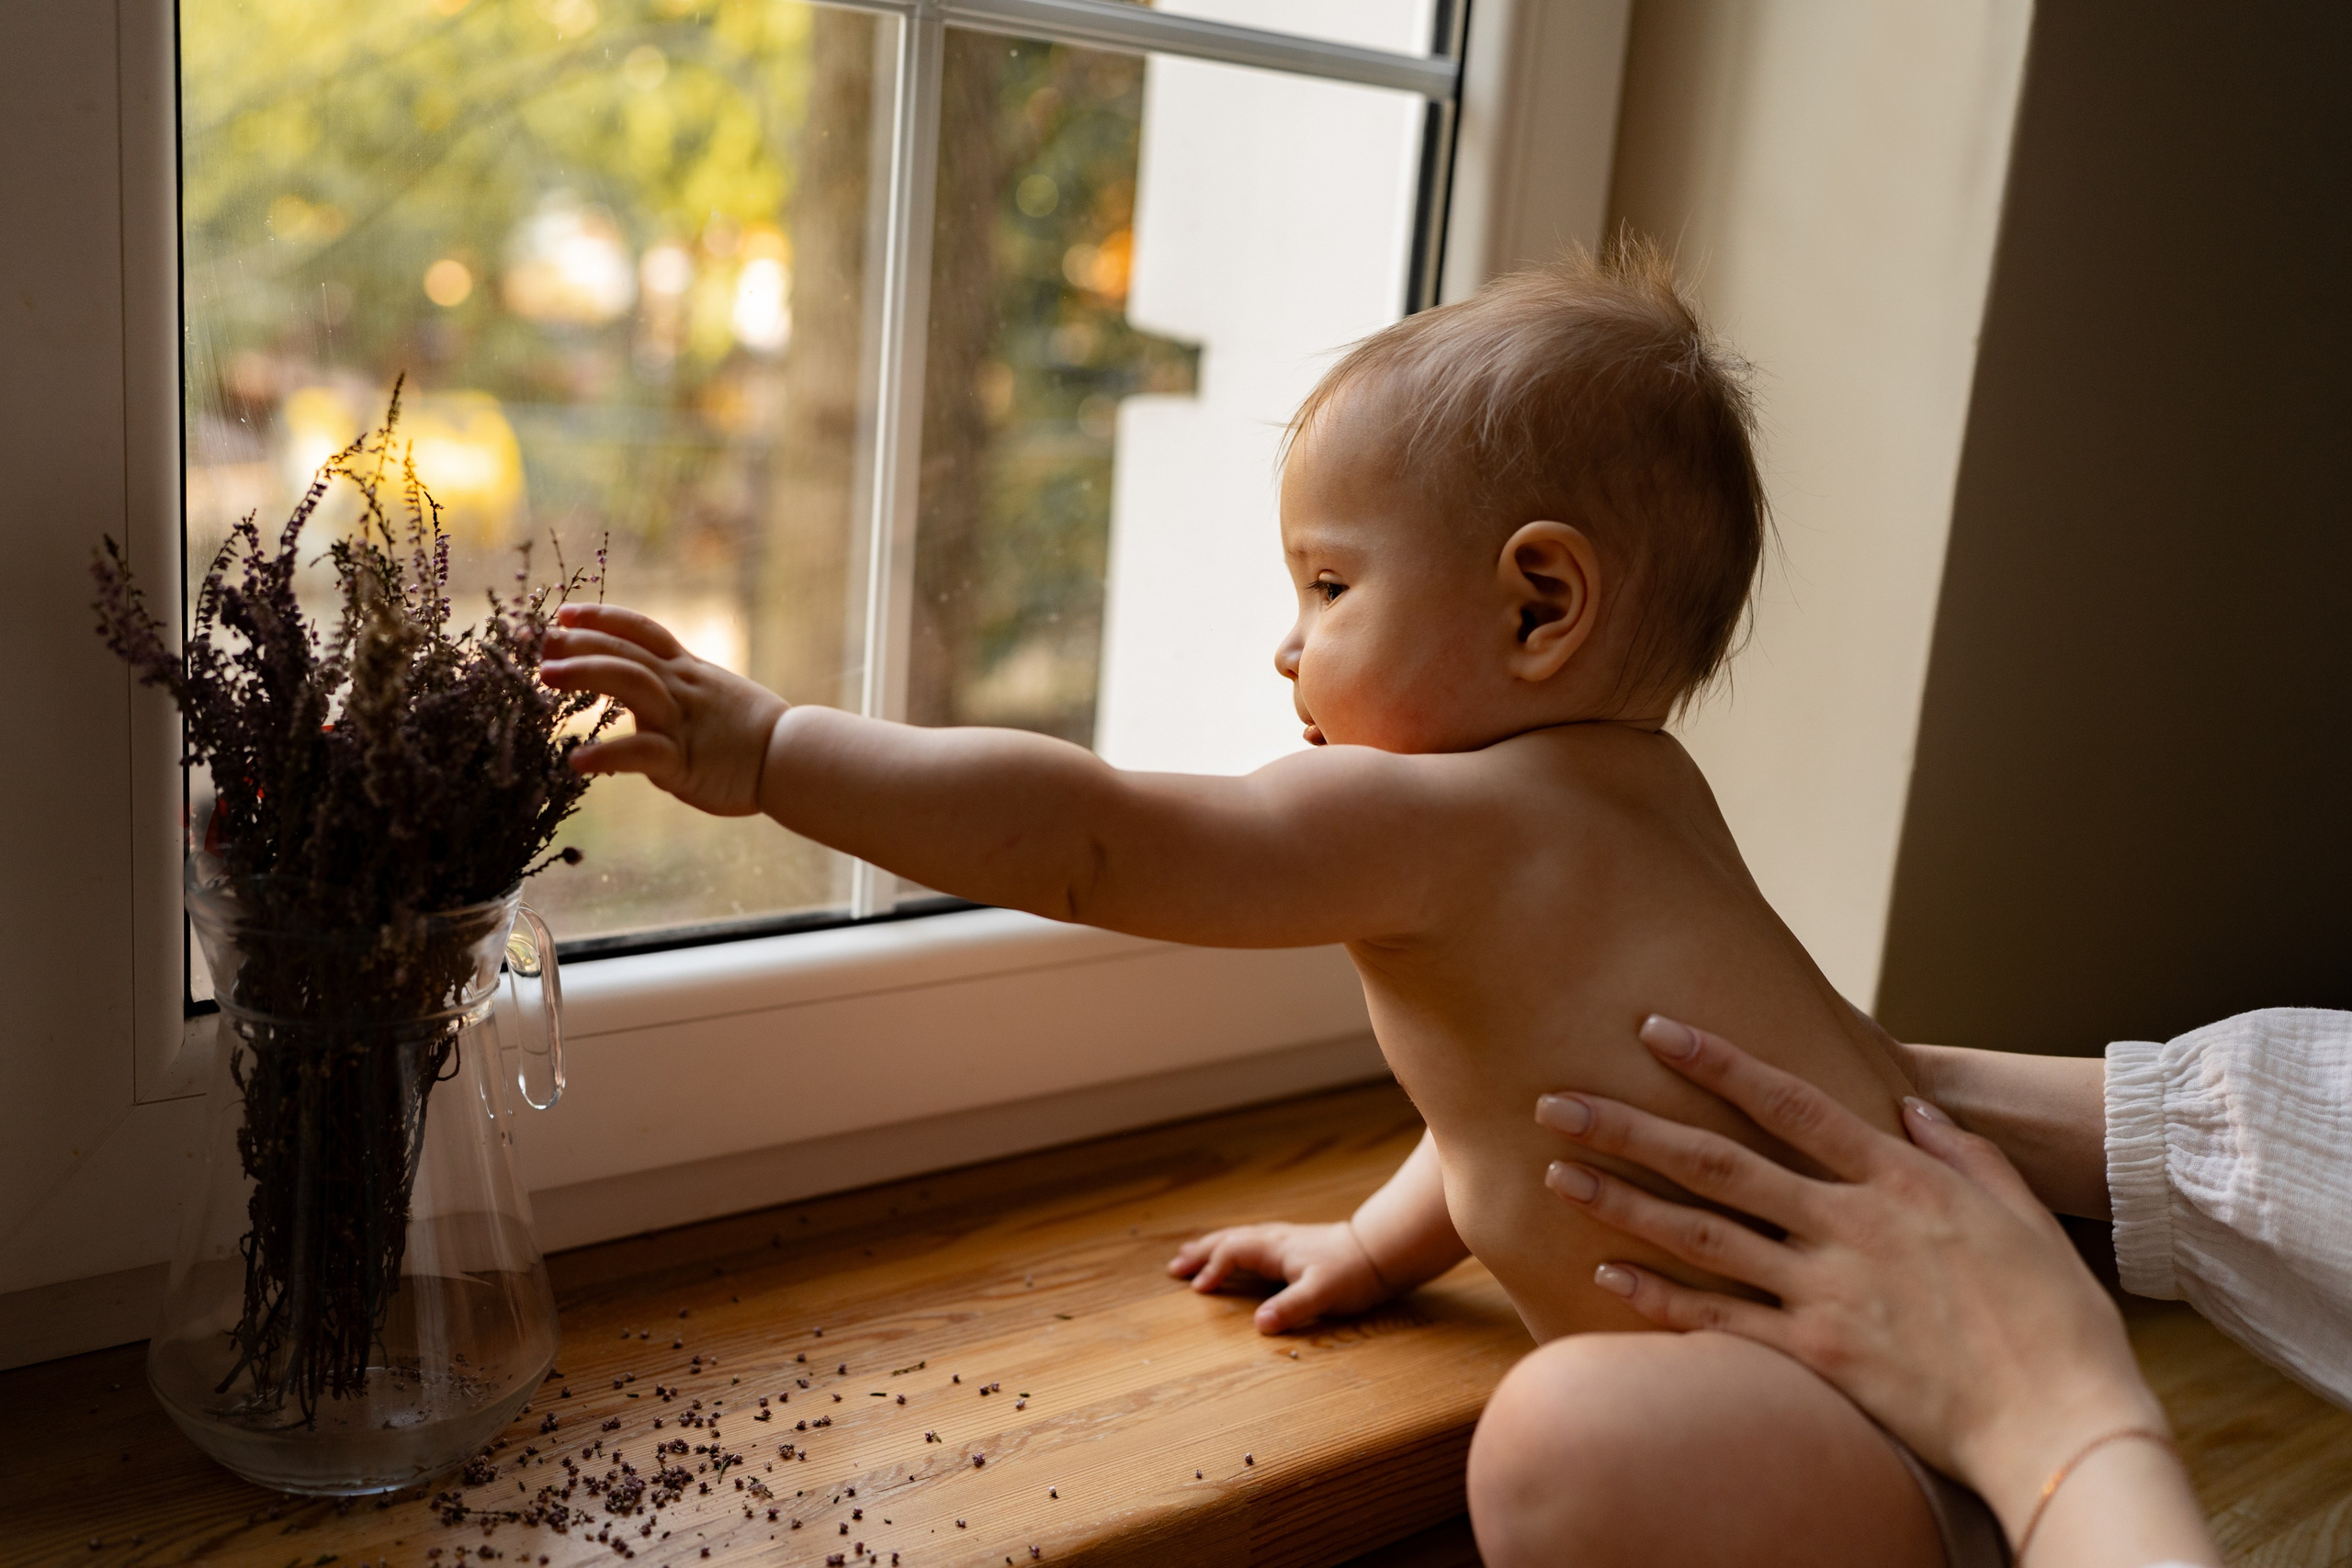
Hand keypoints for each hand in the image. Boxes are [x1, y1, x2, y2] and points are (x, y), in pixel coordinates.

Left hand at [541, 603, 789, 816]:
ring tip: (545, 679)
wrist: (795, 757)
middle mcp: (681, 687)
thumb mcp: (718, 698)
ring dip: (585, 675)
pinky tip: (575, 761)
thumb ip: (682, 694)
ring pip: (630, 684)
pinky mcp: (682, 760)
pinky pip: (640, 752)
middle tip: (538, 644)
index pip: (642, 631)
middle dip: (579, 643)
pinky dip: (606, 754)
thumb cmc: (758, 734)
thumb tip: (652, 703)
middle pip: (625, 651)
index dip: (602, 619)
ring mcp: (681, 720)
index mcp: (689, 671)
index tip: (565, 613)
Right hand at [1167, 1221, 1394, 1333]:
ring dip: (1211, 1247)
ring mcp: (1282, 1240)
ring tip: (1189, 1255)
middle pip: (1228, 1241)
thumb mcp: (1322, 1294)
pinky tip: (1231, 1253)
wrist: (1378, 1252)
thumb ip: (1291, 1308)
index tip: (1197, 1290)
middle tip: (1175, 1267)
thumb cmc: (1351, 1272)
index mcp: (1275, 1248)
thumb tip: (1259, 1325)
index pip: (1233, 1253)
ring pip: (1237, 1238)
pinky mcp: (1291, 1245)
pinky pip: (1249, 1242)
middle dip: (1200, 1254)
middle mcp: (1274, 1239)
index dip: (1213, 1270)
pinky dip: (1230, 1247)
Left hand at [1535, 1017, 2171, 1544]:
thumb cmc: (2053, 1315)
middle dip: (1629, 1126)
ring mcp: (1827, 1291)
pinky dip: (1657, 1298)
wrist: (2062, 1419)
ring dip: (1622, 1202)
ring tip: (1558, 1172)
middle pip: (1717, 1163)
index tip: (1654, 1026)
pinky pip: (1720, 1321)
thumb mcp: (2018, 1210)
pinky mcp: (1817, 1355)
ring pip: (1701, 1236)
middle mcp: (1850, 1225)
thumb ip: (1960, 1152)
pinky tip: (1603, 1274)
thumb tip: (1912, 1106)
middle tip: (1556, 1099)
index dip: (1716, 1059)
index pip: (1789, 1100)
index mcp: (1898, 1180)